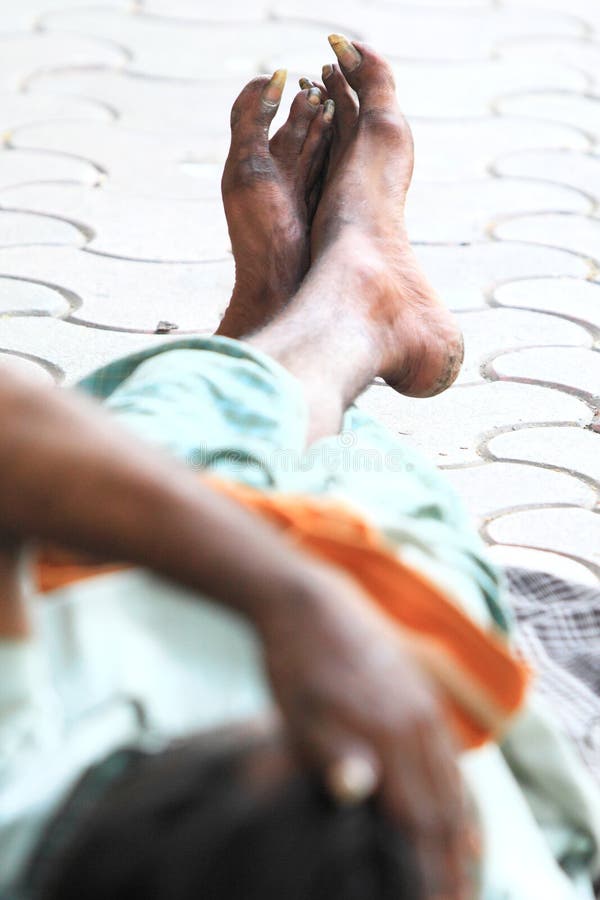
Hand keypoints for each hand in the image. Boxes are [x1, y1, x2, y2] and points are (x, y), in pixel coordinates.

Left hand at [260, 561, 476, 898]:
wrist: (309, 601)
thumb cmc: (295, 665)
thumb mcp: (300, 714)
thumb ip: (332, 755)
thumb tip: (357, 792)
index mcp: (388, 734)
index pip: (418, 820)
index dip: (427, 868)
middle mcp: (419, 723)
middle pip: (445, 807)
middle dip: (451, 860)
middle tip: (451, 895)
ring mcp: (425, 705)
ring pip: (454, 780)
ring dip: (460, 830)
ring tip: (460, 865)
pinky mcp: (422, 692)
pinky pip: (450, 752)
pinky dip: (458, 789)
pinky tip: (454, 804)